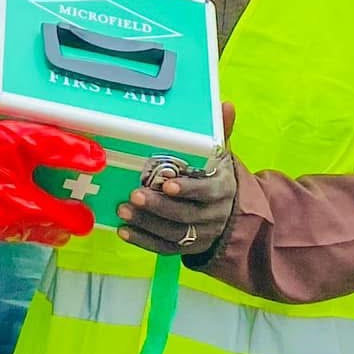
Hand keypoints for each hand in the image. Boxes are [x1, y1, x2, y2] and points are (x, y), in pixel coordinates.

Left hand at [118, 104, 238, 255]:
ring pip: (173, 233)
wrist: (229, 213)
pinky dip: (143, 241)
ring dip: (146, 222)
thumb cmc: (216, 176)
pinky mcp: (187, 247)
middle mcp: (213, 214)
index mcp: (222, 189)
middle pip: (185, 215)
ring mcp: (200, 234)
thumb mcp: (220, 155)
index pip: (206, 191)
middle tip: (134, 194)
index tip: (166, 183)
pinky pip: (164, 248)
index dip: (187, 189)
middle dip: (159, 206)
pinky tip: (124, 230)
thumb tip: (226, 105)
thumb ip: (221, 132)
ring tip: (124, 209)